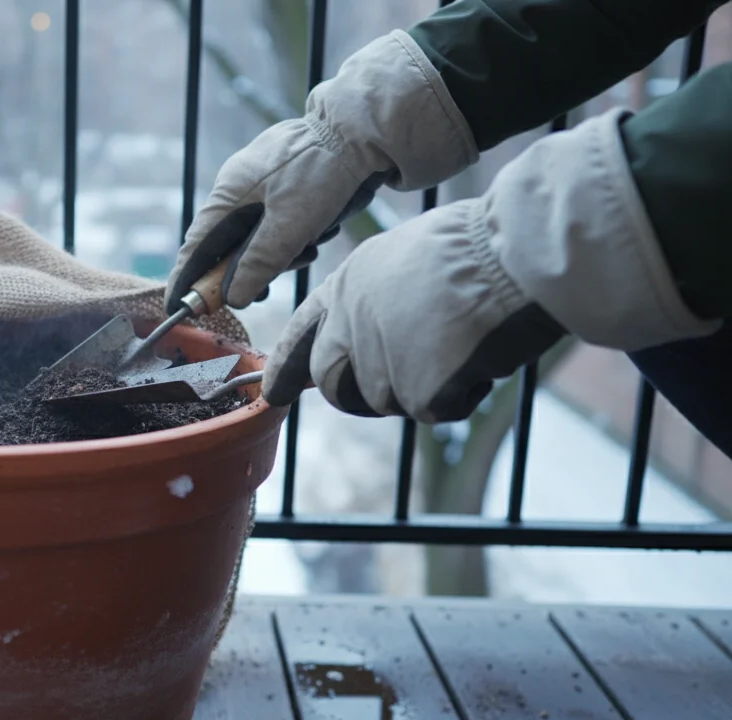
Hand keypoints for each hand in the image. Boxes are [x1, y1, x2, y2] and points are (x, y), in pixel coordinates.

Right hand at [165, 30, 476, 314]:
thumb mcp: (290, 226)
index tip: (178, 306)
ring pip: (257, 235)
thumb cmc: (321, 173)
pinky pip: (278, 221)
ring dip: (280, 252)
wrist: (360, 131)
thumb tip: (232, 298)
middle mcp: (238, 187)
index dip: (187, 278)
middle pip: (228, 245)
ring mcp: (261, 183)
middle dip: (249, 270)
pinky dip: (294, 234)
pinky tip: (318, 230)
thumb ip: (259, 264)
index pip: (196, 246)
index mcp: (229, 193)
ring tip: (309, 248)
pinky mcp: (284, 183)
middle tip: (265, 291)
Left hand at [263, 109, 717, 420]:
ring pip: (390, 399)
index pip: (299, 337)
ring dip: (423, 385)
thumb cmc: (474, 247)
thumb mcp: (402, 258)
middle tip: (406, 377)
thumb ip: (373, 299)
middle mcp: (350, 327)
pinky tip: (480, 355)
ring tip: (459, 342)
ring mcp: (379, 362)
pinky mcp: (415, 392)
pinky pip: (437, 408)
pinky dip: (461, 392)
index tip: (270, 394)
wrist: (512, 257)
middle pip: (335, 385)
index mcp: (345, 288)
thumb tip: (369, 331)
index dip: (284, 369)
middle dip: (359, 392)